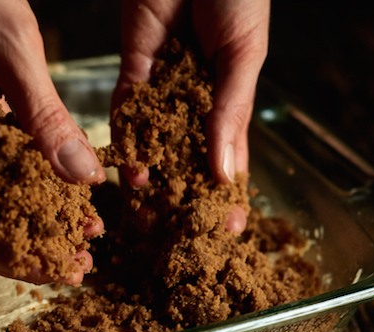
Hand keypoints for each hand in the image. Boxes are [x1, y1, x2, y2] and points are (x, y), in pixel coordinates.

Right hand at [0, 0, 104, 284]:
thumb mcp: (16, 53)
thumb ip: (47, 118)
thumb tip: (83, 176)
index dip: (17, 257)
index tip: (63, 266)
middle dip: (24, 256)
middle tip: (75, 264)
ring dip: (24, 232)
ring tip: (76, 237)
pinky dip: (18, 199)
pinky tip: (56, 198)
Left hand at [112, 0, 269, 232]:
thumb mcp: (245, 57)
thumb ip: (230, 113)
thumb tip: (224, 172)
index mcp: (232, 99)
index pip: (230, 157)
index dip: (229, 194)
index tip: (229, 231)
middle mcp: (197, 100)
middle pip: (188, 157)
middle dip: (184, 193)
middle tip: (178, 232)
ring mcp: (165, 86)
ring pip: (156, 140)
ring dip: (152, 172)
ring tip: (147, 206)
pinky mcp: (135, 68)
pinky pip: (129, 108)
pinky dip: (128, 137)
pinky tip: (129, 166)